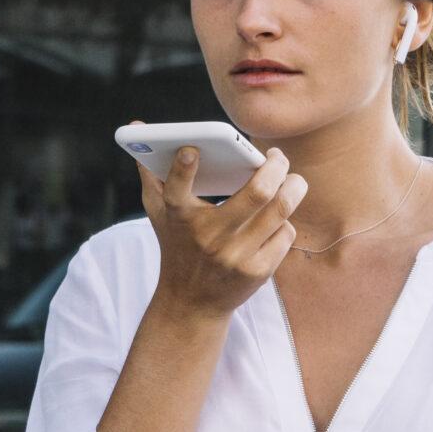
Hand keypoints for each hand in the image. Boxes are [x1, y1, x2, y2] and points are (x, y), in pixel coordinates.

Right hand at [131, 118, 305, 322]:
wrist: (191, 304)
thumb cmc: (177, 247)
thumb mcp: (159, 213)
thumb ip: (152, 170)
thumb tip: (138, 127)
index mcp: (181, 217)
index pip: (177, 189)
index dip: (182, 167)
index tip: (192, 149)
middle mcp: (210, 237)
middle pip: (258, 192)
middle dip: (277, 166)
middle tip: (278, 157)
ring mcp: (236, 256)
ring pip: (280, 210)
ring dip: (294, 187)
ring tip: (293, 179)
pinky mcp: (258, 271)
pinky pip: (284, 233)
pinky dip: (284, 221)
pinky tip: (278, 217)